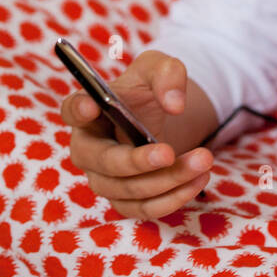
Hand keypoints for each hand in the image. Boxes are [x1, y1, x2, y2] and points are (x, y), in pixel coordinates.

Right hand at [62, 50, 212, 218]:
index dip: (79, 109)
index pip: (72, 109)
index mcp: (89, 111)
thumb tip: (175, 104)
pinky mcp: (125, 199)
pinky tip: (199, 179)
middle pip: (102, 161)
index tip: (92, 105)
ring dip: (167, 180)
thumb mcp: (161, 68)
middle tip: (168, 152)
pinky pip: (144, 208)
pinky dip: (174, 197)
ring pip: (128, 190)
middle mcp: (90, 148)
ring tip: (203, 159)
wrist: (161, 119)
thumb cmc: (149, 90)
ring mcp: (104, 179)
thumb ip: (167, 74)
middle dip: (136, 161)